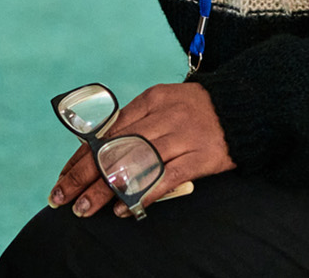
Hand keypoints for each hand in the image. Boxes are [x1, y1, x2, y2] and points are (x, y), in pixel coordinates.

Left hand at [49, 83, 233, 217]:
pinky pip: (166, 177)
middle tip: (62, 198)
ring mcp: (183, 136)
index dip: (81, 156)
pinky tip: (124, 208)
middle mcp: (164, 116)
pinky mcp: (202, 155)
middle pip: (115, 148)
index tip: (62, 178)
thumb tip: (97, 147)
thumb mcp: (164, 103)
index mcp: (151, 100)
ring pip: (135, 164)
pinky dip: (142, 194)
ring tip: (85, 209)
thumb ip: (136, 123)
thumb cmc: (199, 109)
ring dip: (105, 190)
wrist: (247, 105)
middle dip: (83, 175)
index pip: (106, 131)